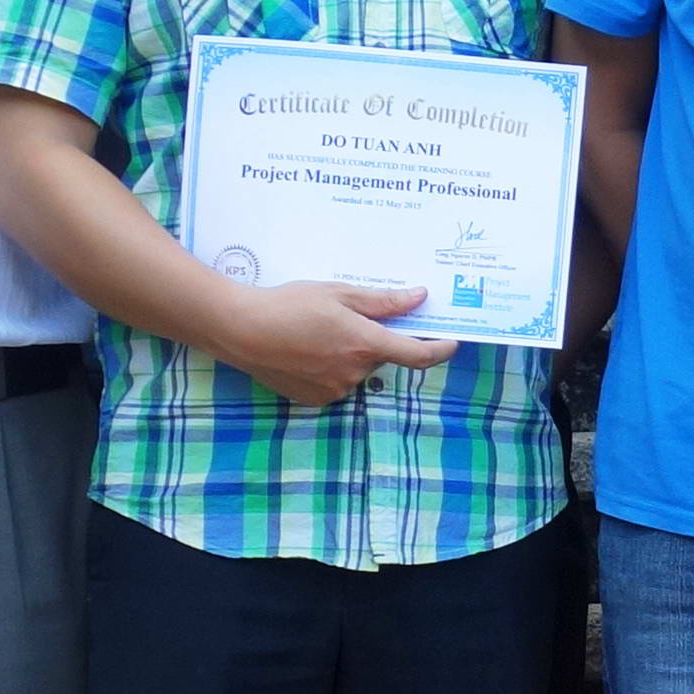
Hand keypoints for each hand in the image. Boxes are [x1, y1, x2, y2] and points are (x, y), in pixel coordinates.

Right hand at [218, 278, 451, 406]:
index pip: (417, 355)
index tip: (451, 343)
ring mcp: (335, 389)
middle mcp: (355, 372)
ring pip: (357, 370)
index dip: (439, 351)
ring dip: (349, 354)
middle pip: (380, 357)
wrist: (241, 331)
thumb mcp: (339, 294)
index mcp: (364, 343)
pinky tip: (306, 350)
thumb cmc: (289, 305)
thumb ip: (383, 301)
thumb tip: (419, 298)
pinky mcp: (316, 400)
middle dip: (372, 340)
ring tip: (316, 333)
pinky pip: (336, 383)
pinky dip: (330, 368)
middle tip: (344, 320)